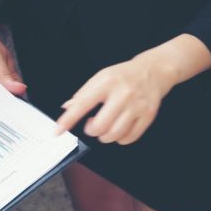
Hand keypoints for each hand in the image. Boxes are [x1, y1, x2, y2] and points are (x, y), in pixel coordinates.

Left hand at [53, 55, 174, 144]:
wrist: (153, 71)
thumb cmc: (124, 75)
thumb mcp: (101, 77)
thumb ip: (84, 93)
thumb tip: (67, 107)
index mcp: (107, 82)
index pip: (82, 103)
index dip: (68, 119)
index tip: (58, 130)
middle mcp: (122, 94)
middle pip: (100, 126)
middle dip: (92, 130)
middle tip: (92, 125)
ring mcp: (137, 106)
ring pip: (114, 135)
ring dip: (105, 136)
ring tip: (106, 126)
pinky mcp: (147, 116)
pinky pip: (129, 138)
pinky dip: (120, 139)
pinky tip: (119, 129)